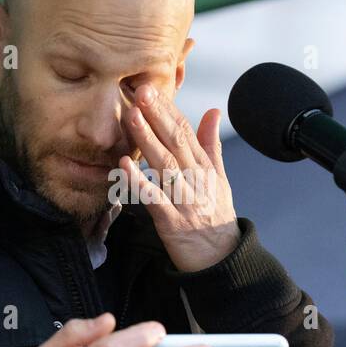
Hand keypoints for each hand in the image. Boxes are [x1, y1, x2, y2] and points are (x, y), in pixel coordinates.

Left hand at [120, 83, 238, 271]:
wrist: (220, 258)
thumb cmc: (216, 216)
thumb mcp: (219, 177)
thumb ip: (211, 144)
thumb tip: (212, 111)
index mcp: (205, 167)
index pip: (186, 131)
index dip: (168, 109)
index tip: (152, 88)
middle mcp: (196, 179)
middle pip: (176, 142)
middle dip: (157, 115)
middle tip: (140, 91)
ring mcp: (184, 200)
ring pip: (164, 165)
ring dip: (148, 140)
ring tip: (131, 117)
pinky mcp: (172, 221)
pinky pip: (154, 199)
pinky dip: (139, 182)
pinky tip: (125, 165)